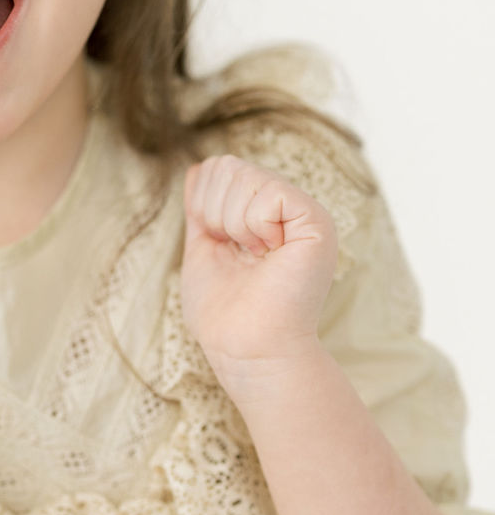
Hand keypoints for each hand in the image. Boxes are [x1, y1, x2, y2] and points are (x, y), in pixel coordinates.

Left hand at [181, 154, 337, 395]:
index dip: (204, 207)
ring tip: (254, 258)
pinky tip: (269, 255)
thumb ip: (202, 208)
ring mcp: (304, 212)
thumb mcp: (204, 248)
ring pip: (243, 176)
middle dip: (214, 214)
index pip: (218, 168)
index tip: (223, 247)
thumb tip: (199, 168)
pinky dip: (254, 228)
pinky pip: (268, 195)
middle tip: (238, 254)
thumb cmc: (223, 312)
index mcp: (263, 211)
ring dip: (233, 225)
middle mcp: (287, 206)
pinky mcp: (316, 222)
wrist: (245, 349)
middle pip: (227, 166)